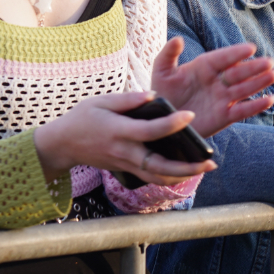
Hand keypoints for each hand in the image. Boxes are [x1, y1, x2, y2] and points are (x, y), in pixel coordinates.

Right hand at [33, 91, 217, 186]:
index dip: (171, 124)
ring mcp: (126, 164)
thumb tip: (154, 96)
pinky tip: (187, 169)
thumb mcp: (100, 101)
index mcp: (119, 132)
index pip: (150, 130)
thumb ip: (128, 99)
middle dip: (187, 167)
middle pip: (160, 165)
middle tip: (210, 162)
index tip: (189, 114)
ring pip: (159, 177)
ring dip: (184, 175)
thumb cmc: (82, 118)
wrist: (63, 144)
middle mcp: (125, 152)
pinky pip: (152, 176)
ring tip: (205, 167)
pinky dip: (171, 176)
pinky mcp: (127, 170)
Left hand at [152, 38, 273, 136]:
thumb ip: (168, 55)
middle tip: (269, 61)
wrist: (162, 120)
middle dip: (254, 67)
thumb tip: (178, 38)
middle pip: (238, 73)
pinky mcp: (224, 116)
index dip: (236, 53)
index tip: (250, 48)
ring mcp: (221, 99)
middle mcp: (216, 81)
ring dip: (259, 82)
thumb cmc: (162, 93)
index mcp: (203, 67)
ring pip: (244, 89)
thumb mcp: (161, 72)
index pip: (223, 58)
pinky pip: (242, 110)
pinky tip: (269, 100)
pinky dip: (256, 106)